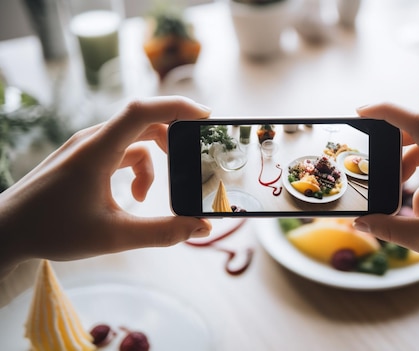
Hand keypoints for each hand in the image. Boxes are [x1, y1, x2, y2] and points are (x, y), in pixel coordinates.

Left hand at [0, 96, 211, 276]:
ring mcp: (86, 148)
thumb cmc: (51, 229)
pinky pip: (120, 152)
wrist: (5, 231)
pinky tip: (132, 198)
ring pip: (132, 139)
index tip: (206, 117)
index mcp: (99, 150)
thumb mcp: (114, 236)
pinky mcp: (82, 158)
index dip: (177, 107)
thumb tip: (201, 227)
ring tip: (148, 198)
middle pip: (144, 121)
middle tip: (194, 157)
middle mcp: (92, 140)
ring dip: (152, 162)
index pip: (143, 111)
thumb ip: (163, 232)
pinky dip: (135, 169)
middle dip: (173, 138)